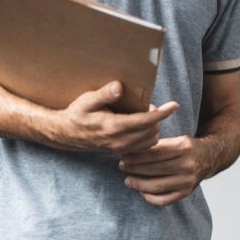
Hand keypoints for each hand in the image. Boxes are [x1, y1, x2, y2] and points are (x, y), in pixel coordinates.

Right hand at [51, 81, 178, 155]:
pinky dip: (147, 139)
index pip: (145, 121)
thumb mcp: (87, 100)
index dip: (162, 113)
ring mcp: (119, 149)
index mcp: (113, 126)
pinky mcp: (118, 152)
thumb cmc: (76, 114)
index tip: (174, 105)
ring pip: (149, 143)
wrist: (64, 134)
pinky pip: (141, 148)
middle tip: (151, 107)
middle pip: (151, 132)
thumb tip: (119, 86)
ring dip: (153, 129)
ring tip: (147, 117)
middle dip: (157, 119)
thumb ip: (104, 94)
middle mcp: (119, 141)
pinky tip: (141, 128)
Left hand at [118, 135, 210, 206]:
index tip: (124, 156)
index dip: (136, 156)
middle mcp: (187, 165)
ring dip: (138, 184)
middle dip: (134, 168)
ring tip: (128, 180)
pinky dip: (149, 197)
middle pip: (153, 169)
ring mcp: (187, 181)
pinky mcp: (186, 193)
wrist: (208, 158)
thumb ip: (158, 144)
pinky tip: (142, 191)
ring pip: (156, 186)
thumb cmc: (187, 147)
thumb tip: (132, 150)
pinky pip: (163, 200)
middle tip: (122, 166)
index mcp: (184, 147)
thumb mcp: (177, 138)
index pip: (154, 153)